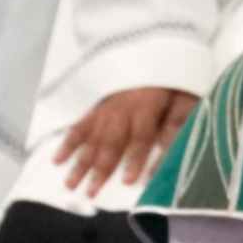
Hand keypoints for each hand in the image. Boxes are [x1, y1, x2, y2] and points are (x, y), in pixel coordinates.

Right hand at [54, 85, 201, 194]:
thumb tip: (170, 152)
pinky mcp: (97, 106)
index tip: (128, 181)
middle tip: (90, 193)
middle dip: (100, 168)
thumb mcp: (185, 98)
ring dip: (80, 161)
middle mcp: (122, 108)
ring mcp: (106, 107)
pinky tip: (57, 158)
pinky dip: (68, 142)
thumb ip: (177, 125)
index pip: (140, 136)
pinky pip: (80, 125)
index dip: (135, 159)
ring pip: (91, 136)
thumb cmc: (174, 80)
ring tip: (69, 184)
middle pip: (110, 141)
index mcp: (147, 105)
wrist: (156, 50)